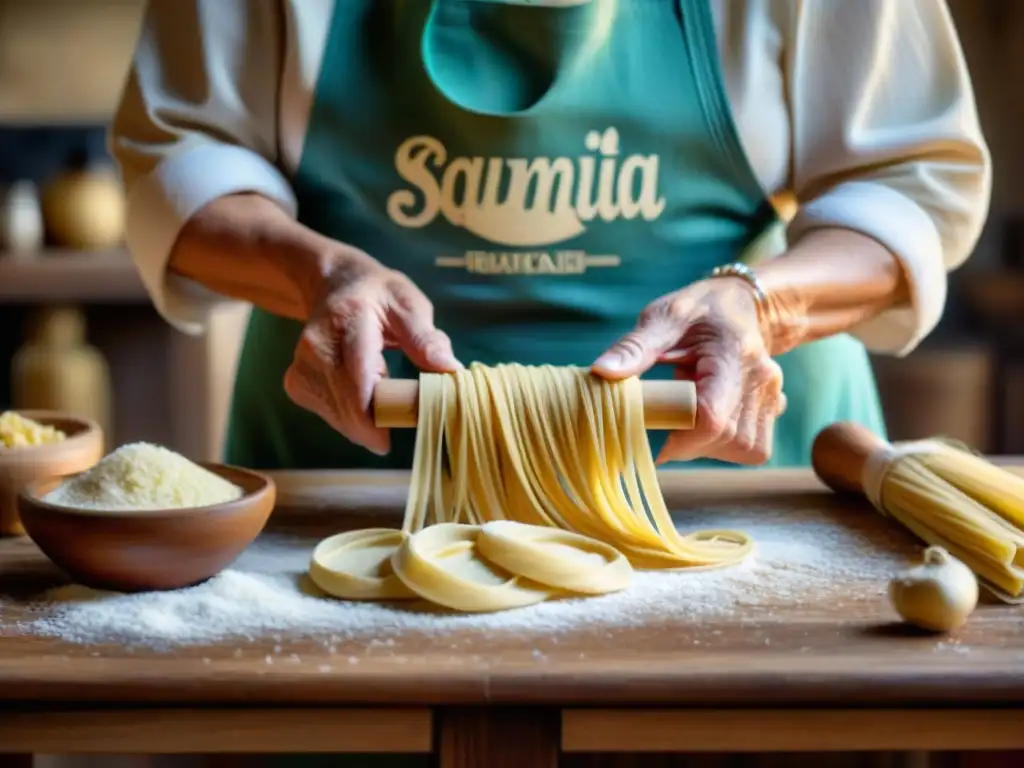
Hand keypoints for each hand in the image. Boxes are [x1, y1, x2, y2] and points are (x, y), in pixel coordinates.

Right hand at [283, 249, 461, 454]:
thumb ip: (426, 338)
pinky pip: (326, 413)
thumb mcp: (409, 305)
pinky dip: (349, 417)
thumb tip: (450, 371)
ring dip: (364, 423)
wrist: (335, 284)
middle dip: (376, 424)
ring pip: (335, 415)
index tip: (390, 441)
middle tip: (404, 418)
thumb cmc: (379, 296)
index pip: (357, 380)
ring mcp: (301, 364)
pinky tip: (362, 399)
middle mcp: (317, 345)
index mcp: (348, 321)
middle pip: (345, 405)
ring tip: (385, 400)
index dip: (375, 417)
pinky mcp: (296, 381)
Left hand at [591, 278, 786, 464]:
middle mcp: (761, 379)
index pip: (710, 416)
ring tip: (689, 417)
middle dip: (687, 441)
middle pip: (726, 437)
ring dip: (708, 446)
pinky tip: (709, 421)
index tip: (652, 434)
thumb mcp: (664, 316)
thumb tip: (601, 373)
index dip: (678, 437)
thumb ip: (635, 346)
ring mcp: (773, 395)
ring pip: (742, 448)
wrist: (743, 303)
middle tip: (665, 421)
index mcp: (733, 354)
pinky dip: (727, 445)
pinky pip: (753, 447)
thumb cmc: (700, 308)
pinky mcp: (774, 409)